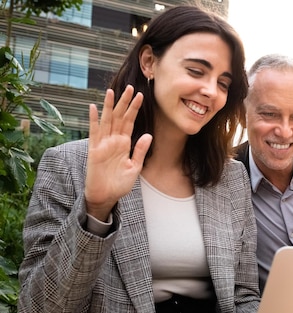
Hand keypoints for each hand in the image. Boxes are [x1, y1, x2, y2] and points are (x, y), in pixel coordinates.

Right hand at [85, 85, 152, 220]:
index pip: (129, 121)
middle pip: (119, 117)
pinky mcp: (94, 150)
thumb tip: (148, 134)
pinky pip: (94, 132)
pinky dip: (93, 120)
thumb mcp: (134, 167)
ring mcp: (103, 144)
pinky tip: (94, 108)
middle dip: (124, 102)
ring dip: (109, 106)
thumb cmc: (119, 183)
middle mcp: (113, 140)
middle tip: (131, 87)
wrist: (106, 196)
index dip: (134, 109)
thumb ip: (140, 151)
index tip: (141, 96)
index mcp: (124, 143)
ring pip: (106, 121)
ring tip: (112, 91)